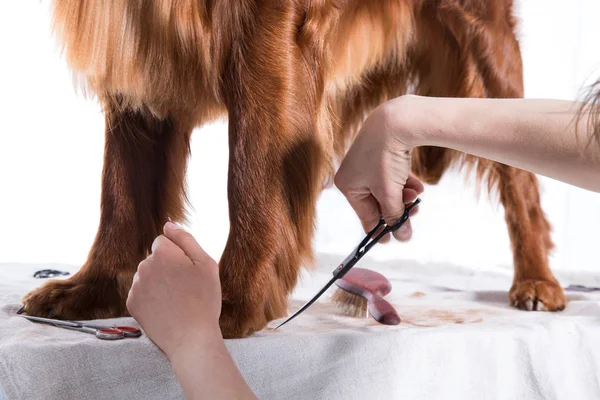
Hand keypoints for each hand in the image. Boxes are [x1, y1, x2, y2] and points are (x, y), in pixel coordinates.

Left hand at [126, 222, 221, 357]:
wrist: (191, 338)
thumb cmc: (204, 299)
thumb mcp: (206, 264)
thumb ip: (185, 239)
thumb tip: (168, 225)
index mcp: (162, 252)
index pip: (164, 241)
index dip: (179, 255)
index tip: (189, 271)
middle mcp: (144, 266)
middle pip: (154, 258)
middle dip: (167, 267)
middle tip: (185, 287)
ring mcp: (136, 286)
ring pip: (147, 275)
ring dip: (158, 282)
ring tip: (176, 300)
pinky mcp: (131, 304)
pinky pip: (141, 291)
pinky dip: (151, 297)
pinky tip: (165, 308)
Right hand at [335, 97, 423, 241]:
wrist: (396, 121)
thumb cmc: (386, 157)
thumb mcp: (389, 193)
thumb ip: (395, 217)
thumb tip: (402, 238)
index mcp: (348, 185)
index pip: (365, 215)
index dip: (379, 229)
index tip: (390, 241)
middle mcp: (353, 174)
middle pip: (378, 202)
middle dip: (397, 208)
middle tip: (413, 214)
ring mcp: (367, 162)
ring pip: (387, 189)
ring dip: (403, 196)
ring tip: (417, 197)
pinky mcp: (381, 153)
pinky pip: (391, 176)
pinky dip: (404, 182)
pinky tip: (417, 185)